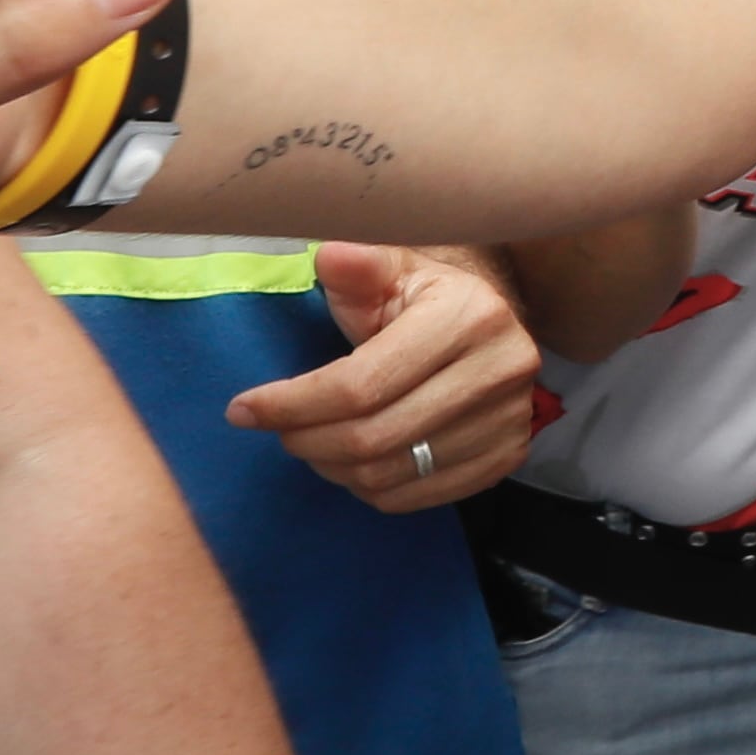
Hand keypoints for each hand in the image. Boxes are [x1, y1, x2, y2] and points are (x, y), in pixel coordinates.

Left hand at [226, 242, 540, 511]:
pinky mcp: (510, 455)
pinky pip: (419, 497)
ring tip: (311, 443)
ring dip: (333, 468)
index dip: (293, 404)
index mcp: (470, 316)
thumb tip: (331, 257)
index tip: (243, 409)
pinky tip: (351, 462)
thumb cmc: (422, 298)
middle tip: (277, 430)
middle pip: (374, 436)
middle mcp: (501, 369)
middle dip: (307, 440)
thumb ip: (357, 267)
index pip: (362, 383)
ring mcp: (512, 419)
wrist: (487, 328)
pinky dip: (371, 488)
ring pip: (391, 473)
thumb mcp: (390, 271)